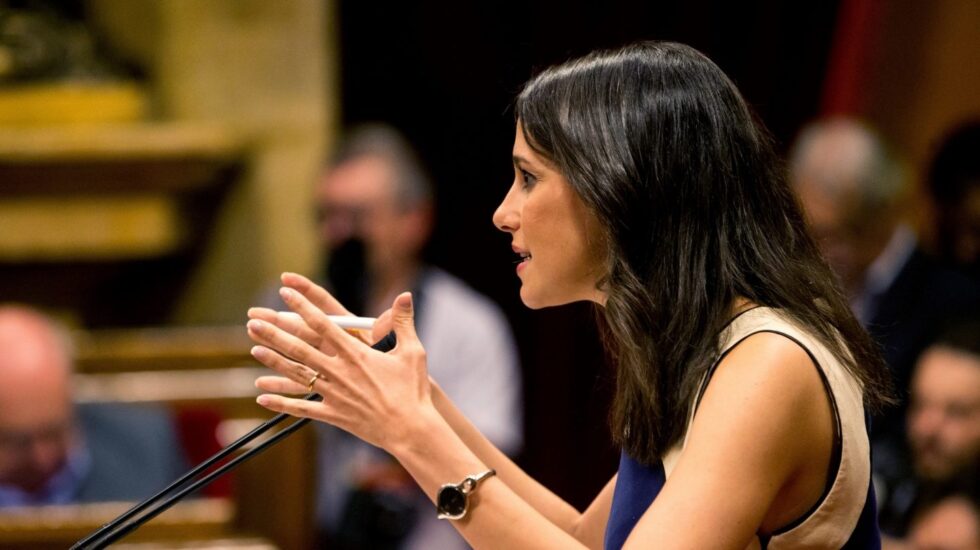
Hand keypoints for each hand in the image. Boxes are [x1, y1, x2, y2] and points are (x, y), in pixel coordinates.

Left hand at [248, 288, 433, 451]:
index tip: (285, 294)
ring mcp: (334, 394)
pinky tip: (262, 397)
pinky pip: (302, 408)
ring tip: (254, 349)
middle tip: (254, 321)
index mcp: (356, 354)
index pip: (322, 325)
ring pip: (297, 375)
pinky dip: (281, 402)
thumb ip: (403, 322)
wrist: (410, 428)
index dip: (302, 307)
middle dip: (276, 333)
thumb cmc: (413, 390)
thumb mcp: (412, 352)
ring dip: (274, 361)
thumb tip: (405, 296)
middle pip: (300, 348)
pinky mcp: (333, 414)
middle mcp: (340, 372)